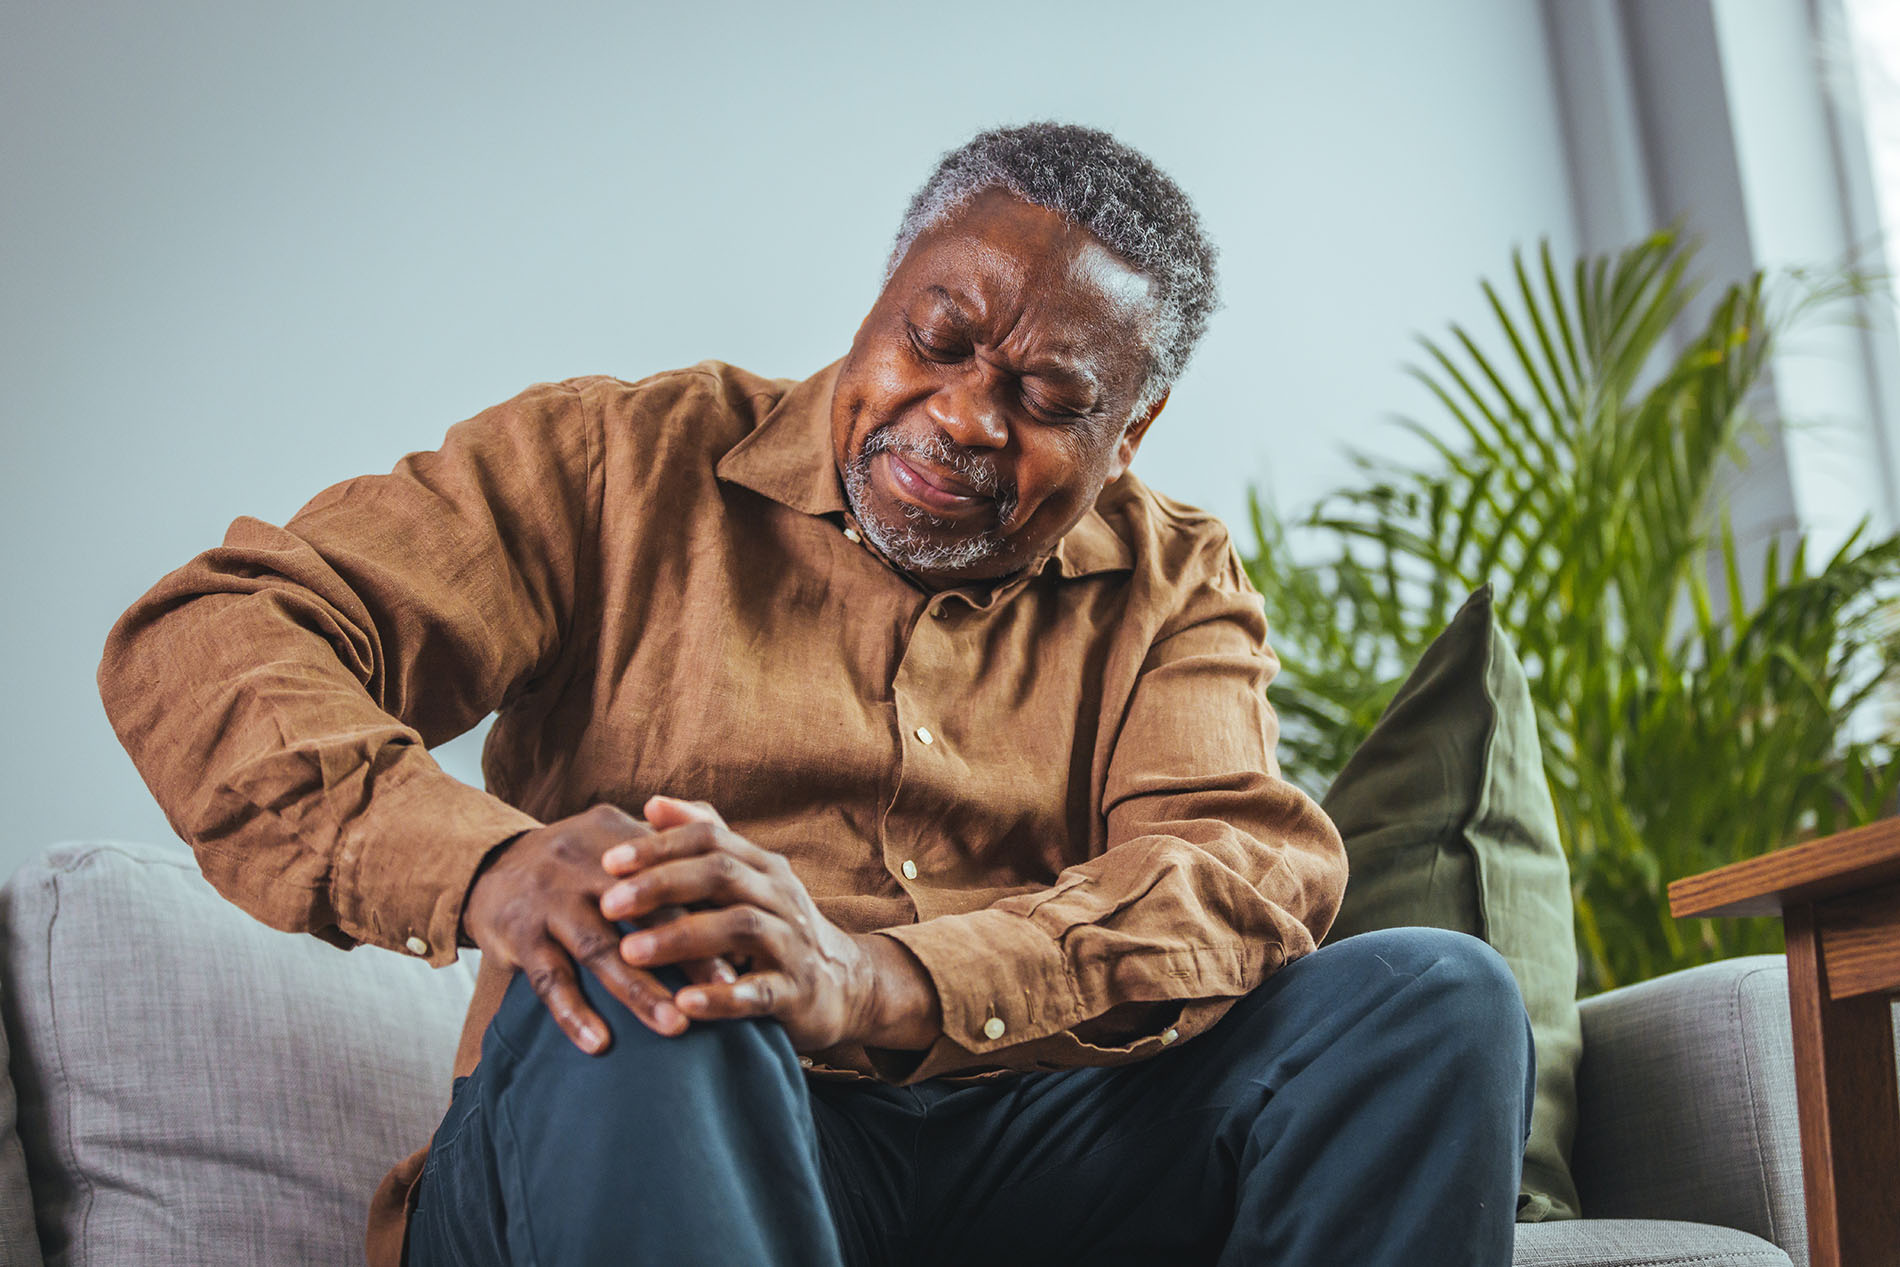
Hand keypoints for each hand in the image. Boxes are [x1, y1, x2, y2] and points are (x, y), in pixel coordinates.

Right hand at [461, 804, 735, 1054]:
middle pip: (643, 911)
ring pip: (598, 947)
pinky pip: (548, 978)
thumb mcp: (614, 841)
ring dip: (638, 989)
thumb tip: (733, 898)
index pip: (672, 873)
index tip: (744, 950)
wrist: (490, 865)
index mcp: (616, 837)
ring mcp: (549, 899)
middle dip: (686, 952)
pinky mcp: (518, 933)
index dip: (709, 910)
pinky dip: (573, 1012)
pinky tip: (598, 1044)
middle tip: (726, 986)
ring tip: (673, 1026)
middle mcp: (584, 864)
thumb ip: (669, 856)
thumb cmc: (575, 863)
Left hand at [601, 796, 941, 1051]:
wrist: (845, 984)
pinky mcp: (797, 992)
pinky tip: (683, 1003)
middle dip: (661, 886)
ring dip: (681, 938)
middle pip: (721, 874)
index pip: (710, 838)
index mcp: (762, 866)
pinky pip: (759, 992)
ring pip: (739, 926)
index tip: (608, 860)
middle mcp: (780, 895)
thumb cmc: (776, 927)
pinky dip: (721, 997)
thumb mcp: (748, 879)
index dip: (659, 846)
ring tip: (630, 952)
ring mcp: (792, 942)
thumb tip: (652, 802)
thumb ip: (705, 842)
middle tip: (608, 903)